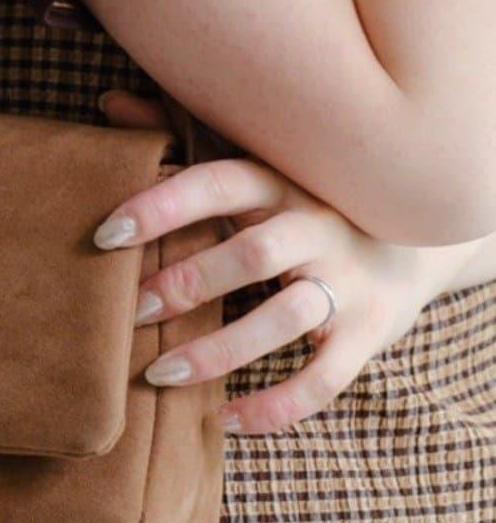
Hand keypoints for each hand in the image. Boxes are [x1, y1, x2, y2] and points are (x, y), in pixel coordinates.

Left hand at [94, 91, 446, 434]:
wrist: (418, 238)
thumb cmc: (305, 201)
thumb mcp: (256, 165)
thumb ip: (181, 134)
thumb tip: (110, 102)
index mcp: (283, 182)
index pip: (220, 182)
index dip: (163, 206)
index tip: (105, 234)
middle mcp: (319, 228)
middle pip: (253, 254)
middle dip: (187, 283)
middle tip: (128, 311)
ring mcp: (348, 283)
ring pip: (285, 318)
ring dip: (219, 350)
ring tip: (158, 372)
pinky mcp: (369, 334)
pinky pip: (323, 379)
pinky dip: (276, 407)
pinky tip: (224, 420)